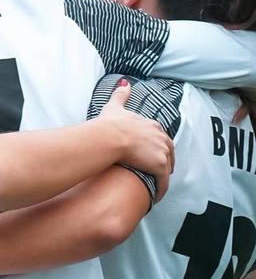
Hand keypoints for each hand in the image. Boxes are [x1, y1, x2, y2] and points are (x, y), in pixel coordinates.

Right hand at [99, 79, 174, 200]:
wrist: (109, 137)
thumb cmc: (110, 124)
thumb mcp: (115, 107)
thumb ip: (121, 94)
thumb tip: (125, 83)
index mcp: (153, 125)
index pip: (160, 137)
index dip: (157, 146)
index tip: (152, 153)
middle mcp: (161, 137)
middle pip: (168, 153)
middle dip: (164, 162)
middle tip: (157, 172)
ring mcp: (162, 152)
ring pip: (166, 169)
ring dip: (162, 177)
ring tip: (155, 186)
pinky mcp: (159, 167)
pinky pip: (162, 182)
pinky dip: (160, 190)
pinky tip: (155, 196)